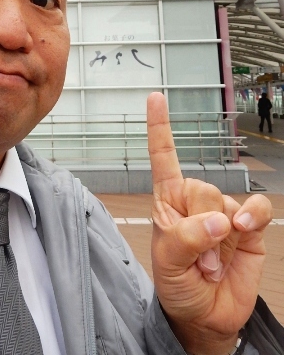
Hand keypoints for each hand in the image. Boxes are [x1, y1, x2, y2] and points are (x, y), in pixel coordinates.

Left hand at [147, 92, 272, 354]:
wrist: (207, 314)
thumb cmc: (177, 284)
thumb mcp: (168, 263)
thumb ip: (187, 238)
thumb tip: (221, 221)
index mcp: (167, 200)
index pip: (164, 158)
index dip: (160, 127)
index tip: (155, 96)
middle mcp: (195, 200)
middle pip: (202, 188)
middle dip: (201, 227)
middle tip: (197, 259)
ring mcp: (223, 212)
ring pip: (226, 202)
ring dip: (222, 239)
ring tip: (212, 263)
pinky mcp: (248, 226)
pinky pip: (257, 209)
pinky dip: (253, 218)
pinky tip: (245, 231)